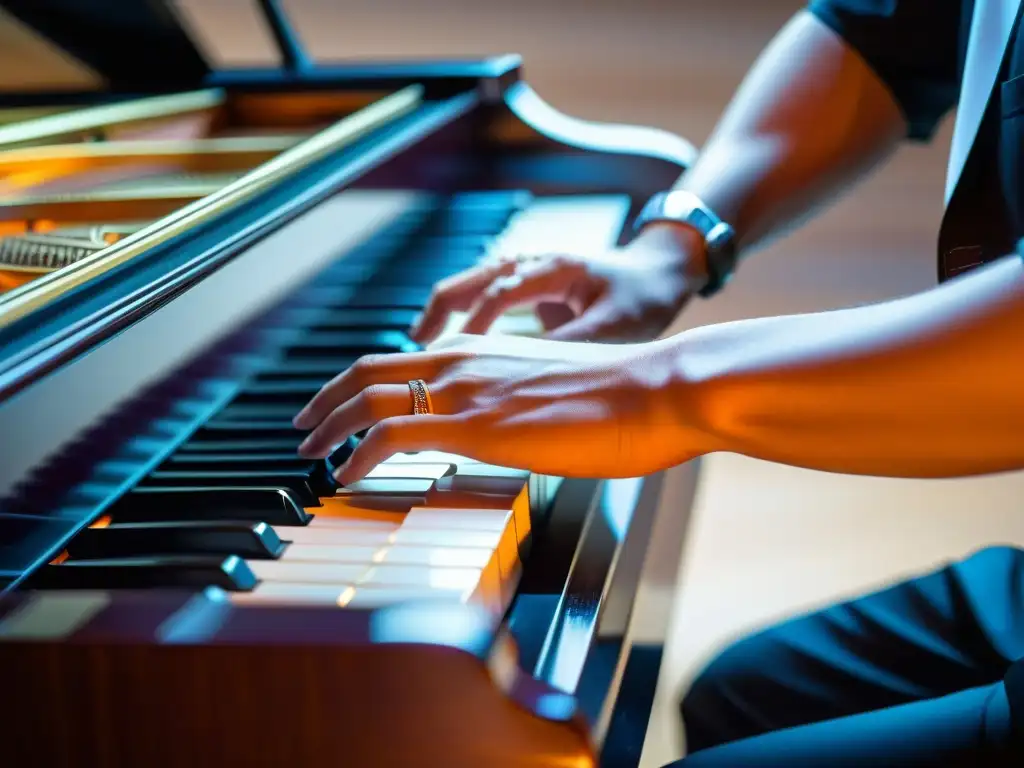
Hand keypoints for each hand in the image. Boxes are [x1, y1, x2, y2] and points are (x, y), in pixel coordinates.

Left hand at [292, 334, 706, 482]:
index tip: (337, 404)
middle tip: (302, 425)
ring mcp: (467, 390)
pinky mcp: (477, 425)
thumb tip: (500, 428)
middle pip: (368, 371)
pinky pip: (393, 435)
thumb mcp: (552, 390)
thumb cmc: (621, 397)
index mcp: (482, 350)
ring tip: (310, 452)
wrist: (657, 389)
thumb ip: (513, 401)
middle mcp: (464, 361)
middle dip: (325, 400)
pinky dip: (357, 455)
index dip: (357, 382)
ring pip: (369, 398)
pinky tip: (345, 476)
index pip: (398, 360)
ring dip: (329, 426)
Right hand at [409, 224, 707, 344]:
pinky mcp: (530, 283)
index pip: (500, 294)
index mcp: (555, 267)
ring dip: (446, 311)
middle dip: (440, 310)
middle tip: (419, 342)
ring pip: (472, 284)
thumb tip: (527, 371)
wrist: (661, 271)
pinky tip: (454, 342)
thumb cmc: (643, 297)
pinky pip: (485, 294)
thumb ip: (572, 345)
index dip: (476, 328)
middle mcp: (534, 262)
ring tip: (422, 342)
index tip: (459, 360)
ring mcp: (529, 269)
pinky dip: (463, 314)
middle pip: (471, 280)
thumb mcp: (615, 327)